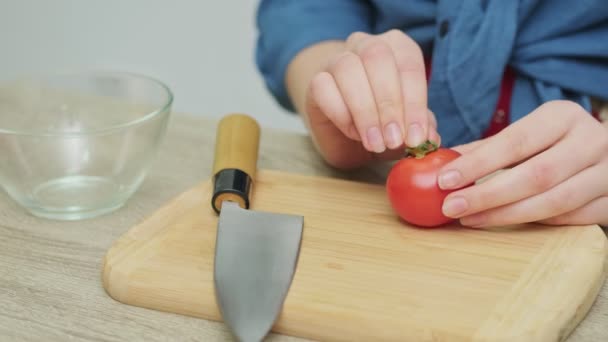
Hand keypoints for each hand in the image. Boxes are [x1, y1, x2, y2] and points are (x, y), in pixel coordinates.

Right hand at [301, 30, 437, 168]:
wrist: (346, 135)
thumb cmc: (383, 123)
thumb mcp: (407, 127)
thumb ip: (421, 127)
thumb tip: (430, 137)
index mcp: (397, 46)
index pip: (408, 65)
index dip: (415, 103)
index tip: (416, 137)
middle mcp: (366, 45)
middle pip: (377, 58)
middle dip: (389, 104)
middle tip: (394, 140)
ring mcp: (337, 60)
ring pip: (348, 69)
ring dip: (365, 111)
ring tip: (376, 143)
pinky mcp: (315, 80)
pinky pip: (324, 88)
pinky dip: (342, 115)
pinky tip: (354, 134)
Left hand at [437, 100, 607, 227]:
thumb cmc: (556, 142)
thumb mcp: (528, 133)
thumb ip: (488, 148)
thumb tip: (440, 162)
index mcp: (563, 116)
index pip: (516, 142)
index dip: (479, 163)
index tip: (445, 179)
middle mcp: (592, 141)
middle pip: (536, 175)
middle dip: (487, 195)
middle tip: (452, 206)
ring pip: (554, 202)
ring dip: (506, 215)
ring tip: (469, 219)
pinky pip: (571, 219)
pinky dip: (534, 223)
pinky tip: (505, 222)